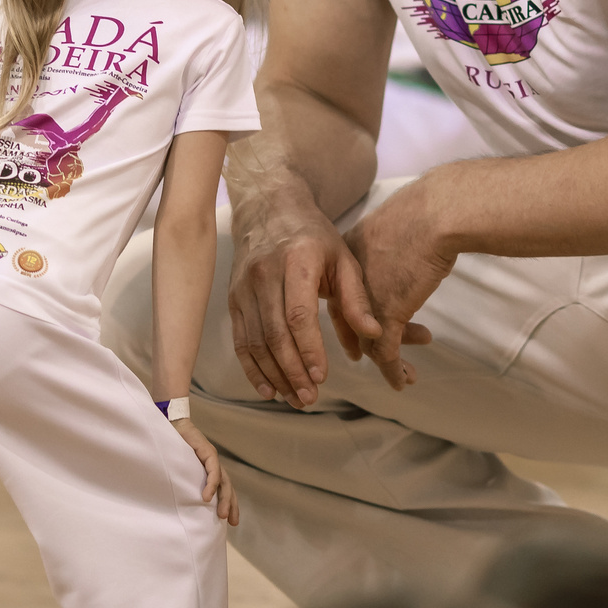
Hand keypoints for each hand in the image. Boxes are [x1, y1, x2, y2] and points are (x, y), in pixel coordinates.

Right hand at [171, 416, 240, 525]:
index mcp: (209, 469)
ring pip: (224, 482)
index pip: (224, 489)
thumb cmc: (172, 447)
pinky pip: (213, 470)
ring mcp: (212, 458)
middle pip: (228, 488)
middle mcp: (214, 465)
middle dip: (232, 505)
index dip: (229, 504)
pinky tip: (207, 497)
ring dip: (224, 499)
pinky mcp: (207, 451)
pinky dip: (211, 484)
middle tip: (232, 522)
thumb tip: (181, 503)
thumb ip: (185, 482)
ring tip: (221, 515)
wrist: (172, 424)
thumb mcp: (180, 470)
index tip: (231, 522)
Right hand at [226, 188, 382, 408]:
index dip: (309, 349)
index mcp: (296, 261)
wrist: (270, 208)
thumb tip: (373, 333)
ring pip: (256, 342)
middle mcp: (264, 274)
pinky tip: (269, 390)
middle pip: (275, 333)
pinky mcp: (234, 298)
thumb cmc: (314, 236)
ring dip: (275, 376)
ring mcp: (244, 287)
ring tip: (296, 399)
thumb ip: (357, 297)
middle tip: (310, 398)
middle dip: (293, 371)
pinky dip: (252, 369)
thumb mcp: (343, 257)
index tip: (322, 376)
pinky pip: (241, 340)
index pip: (299, 314)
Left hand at [340, 182, 448, 392]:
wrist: (434, 216)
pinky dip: (394, 371)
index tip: (353, 334)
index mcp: (350, 255)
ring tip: (410, 375)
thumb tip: (411, 246)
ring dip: (389, 362)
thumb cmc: (427, 214)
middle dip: (358, 342)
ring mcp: (366, 301)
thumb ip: (394, 247)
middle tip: (358, 358)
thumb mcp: (400, 230)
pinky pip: (387, 354)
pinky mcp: (387, 316)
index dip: (346, 318)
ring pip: (369, 342)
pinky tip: (403, 381)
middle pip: (348, 320)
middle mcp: (351, 282)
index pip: (340, 295)